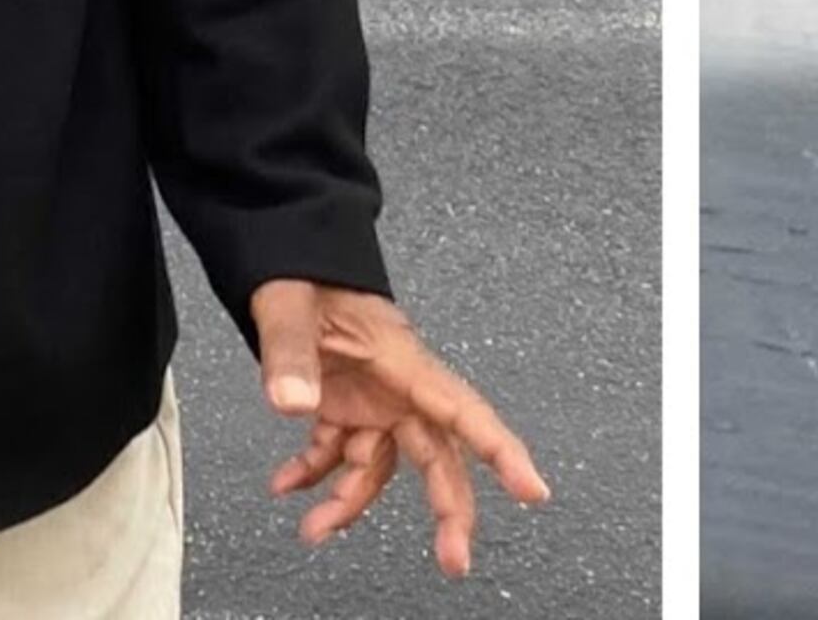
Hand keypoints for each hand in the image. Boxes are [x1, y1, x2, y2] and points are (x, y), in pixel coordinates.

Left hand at [251, 280, 549, 576]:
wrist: (289, 257)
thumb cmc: (304, 269)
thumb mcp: (289, 304)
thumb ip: (289, 354)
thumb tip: (293, 404)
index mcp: (401, 357)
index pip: (461, 407)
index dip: (500, 449)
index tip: (531, 489)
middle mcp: (398, 383)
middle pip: (437, 452)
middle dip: (448, 507)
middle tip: (454, 560)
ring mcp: (375, 396)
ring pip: (381, 464)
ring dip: (350, 500)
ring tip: (313, 529)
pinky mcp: (349, 403)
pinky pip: (341, 452)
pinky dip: (315, 473)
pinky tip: (286, 485)